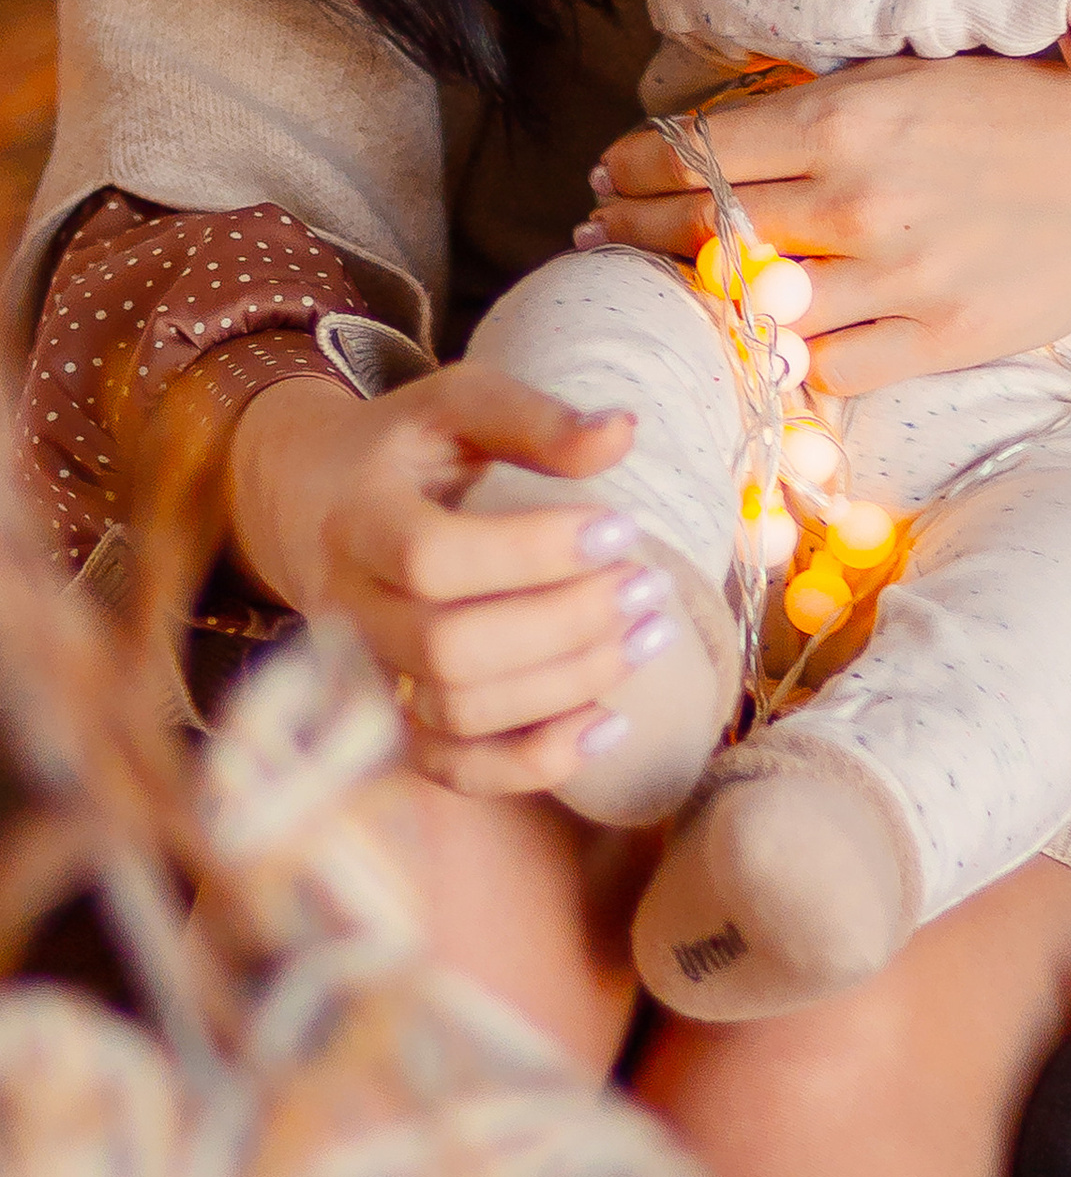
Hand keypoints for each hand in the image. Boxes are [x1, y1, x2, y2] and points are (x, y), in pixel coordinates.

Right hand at [227, 365, 672, 798]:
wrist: (314, 506)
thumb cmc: (403, 451)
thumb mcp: (456, 407)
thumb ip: (533, 418)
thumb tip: (623, 432)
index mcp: (357, 520)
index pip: (432, 557)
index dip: (534, 553)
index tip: (623, 529)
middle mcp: (349, 609)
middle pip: (450, 649)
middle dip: (567, 624)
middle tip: (649, 587)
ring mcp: (367, 674)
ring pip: (459, 712)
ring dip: (568, 684)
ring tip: (648, 635)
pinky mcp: (395, 719)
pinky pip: (454, 769)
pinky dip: (534, 762)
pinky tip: (610, 724)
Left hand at [581, 33, 1070, 399]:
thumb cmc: (1028, 105)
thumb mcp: (916, 75)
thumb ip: (823, 113)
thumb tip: (724, 143)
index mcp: (851, 115)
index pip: (700, 153)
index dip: (636, 169)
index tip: (606, 176)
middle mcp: (863, 197)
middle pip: (707, 233)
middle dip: (638, 235)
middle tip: (600, 239)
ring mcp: (903, 276)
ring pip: (761, 310)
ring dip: (701, 306)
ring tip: (666, 298)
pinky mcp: (946, 337)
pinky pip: (834, 371)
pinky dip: (792, 365)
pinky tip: (765, 351)